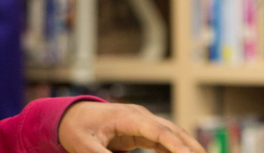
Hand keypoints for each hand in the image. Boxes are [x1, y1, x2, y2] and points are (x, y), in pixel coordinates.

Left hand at [58, 101, 205, 152]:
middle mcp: (140, 117)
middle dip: (191, 146)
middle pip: (172, 131)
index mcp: (128, 118)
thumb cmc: (76, 127)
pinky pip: (164, 140)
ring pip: (172, 134)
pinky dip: (176, 149)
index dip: (175, 145)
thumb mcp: (83, 145)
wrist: (72, 115)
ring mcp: (143, 123)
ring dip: (188, 147)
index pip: (158, 131)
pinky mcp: (141, 131)